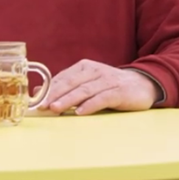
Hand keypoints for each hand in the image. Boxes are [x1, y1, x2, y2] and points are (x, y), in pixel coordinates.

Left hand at [37, 59, 159, 115]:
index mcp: (84, 67)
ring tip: (55, 108)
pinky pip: (103, 98)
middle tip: (41, 106)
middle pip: (71, 83)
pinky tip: (80, 112)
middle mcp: (94, 71)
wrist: (143, 84)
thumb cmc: (110, 86)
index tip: (35, 101)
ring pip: (84, 90)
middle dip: (54, 95)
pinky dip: (90, 105)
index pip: (62, 78)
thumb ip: (65, 87)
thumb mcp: (87, 84)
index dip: (48, 90)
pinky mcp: (120, 91)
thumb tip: (37, 92)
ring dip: (68, 100)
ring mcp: (108, 80)